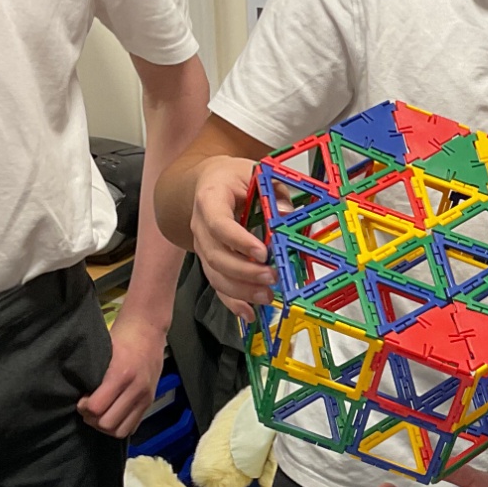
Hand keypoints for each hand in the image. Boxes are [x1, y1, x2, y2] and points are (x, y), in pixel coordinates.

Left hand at [77, 314, 167, 437]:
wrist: (149, 329)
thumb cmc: (121, 337)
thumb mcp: (103, 352)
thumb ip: (93, 375)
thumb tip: (79, 398)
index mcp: (121, 374)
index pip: (96, 408)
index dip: (84, 407)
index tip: (81, 399)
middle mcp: (136, 389)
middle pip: (107, 424)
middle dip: (93, 419)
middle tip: (88, 407)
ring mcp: (145, 397)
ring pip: (120, 431)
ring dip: (106, 425)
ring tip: (100, 412)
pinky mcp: (150, 401)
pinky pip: (132, 426)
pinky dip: (120, 424)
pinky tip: (113, 412)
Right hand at [190, 156, 274, 320]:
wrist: (210, 181)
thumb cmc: (233, 177)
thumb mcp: (256, 173)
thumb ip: (274, 192)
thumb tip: (286, 213)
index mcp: (210, 199)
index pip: (219, 224)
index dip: (238, 241)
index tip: (261, 252)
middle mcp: (201, 226)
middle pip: (215, 255)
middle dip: (244, 271)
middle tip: (270, 277)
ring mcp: (203, 246)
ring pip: (215, 274)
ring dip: (241, 290)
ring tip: (266, 296)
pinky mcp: (210, 261)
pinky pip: (217, 285)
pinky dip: (232, 301)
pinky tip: (249, 312)